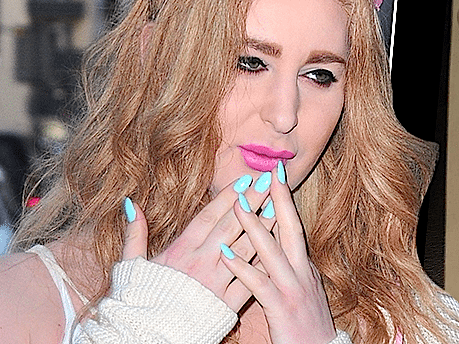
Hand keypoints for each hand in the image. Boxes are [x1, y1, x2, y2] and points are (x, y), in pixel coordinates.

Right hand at [122, 174, 275, 311]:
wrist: (144, 338)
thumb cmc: (137, 302)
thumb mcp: (130, 265)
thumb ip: (134, 234)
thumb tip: (132, 203)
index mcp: (179, 251)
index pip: (209, 216)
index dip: (229, 196)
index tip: (246, 179)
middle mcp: (200, 263)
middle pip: (232, 226)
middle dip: (252, 202)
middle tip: (269, 182)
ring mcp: (216, 283)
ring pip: (246, 249)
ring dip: (264, 227)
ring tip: (279, 207)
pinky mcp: (226, 304)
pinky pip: (250, 280)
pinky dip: (264, 263)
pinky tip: (278, 248)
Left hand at [220, 162, 336, 343]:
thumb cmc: (305, 325)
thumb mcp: (302, 289)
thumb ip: (289, 266)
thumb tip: (275, 245)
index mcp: (303, 266)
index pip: (293, 226)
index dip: (284, 199)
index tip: (277, 172)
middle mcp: (301, 272)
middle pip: (289, 228)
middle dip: (277, 199)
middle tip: (266, 172)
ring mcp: (292, 288)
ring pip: (272, 251)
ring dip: (254, 226)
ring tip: (238, 205)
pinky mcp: (281, 307)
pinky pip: (259, 284)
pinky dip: (242, 267)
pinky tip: (226, 255)